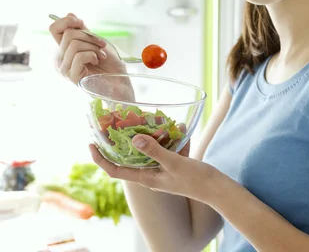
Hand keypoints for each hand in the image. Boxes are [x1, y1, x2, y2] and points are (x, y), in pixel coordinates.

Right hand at [49, 13, 126, 83]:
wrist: (120, 82)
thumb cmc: (110, 65)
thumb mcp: (96, 42)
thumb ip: (82, 31)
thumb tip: (69, 15)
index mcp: (65, 50)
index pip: (54, 29)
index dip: (67, 21)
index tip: (81, 23)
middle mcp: (61, 59)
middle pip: (67, 34)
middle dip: (89, 36)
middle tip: (101, 46)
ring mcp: (65, 69)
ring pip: (73, 44)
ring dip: (93, 47)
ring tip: (101, 56)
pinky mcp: (72, 77)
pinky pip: (78, 56)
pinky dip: (92, 55)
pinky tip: (97, 62)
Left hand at [89, 135, 219, 203]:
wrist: (218, 188)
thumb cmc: (195, 180)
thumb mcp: (174, 163)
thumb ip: (154, 150)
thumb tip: (134, 139)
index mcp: (146, 178)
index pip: (115, 170)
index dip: (100, 158)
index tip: (91, 143)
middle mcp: (151, 174)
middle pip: (130, 157)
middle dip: (123, 140)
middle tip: (116, 122)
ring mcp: (163, 169)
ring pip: (150, 149)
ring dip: (150, 135)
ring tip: (150, 119)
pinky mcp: (175, 163)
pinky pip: (168, 147)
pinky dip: (171, 137)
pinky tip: (179, 127)